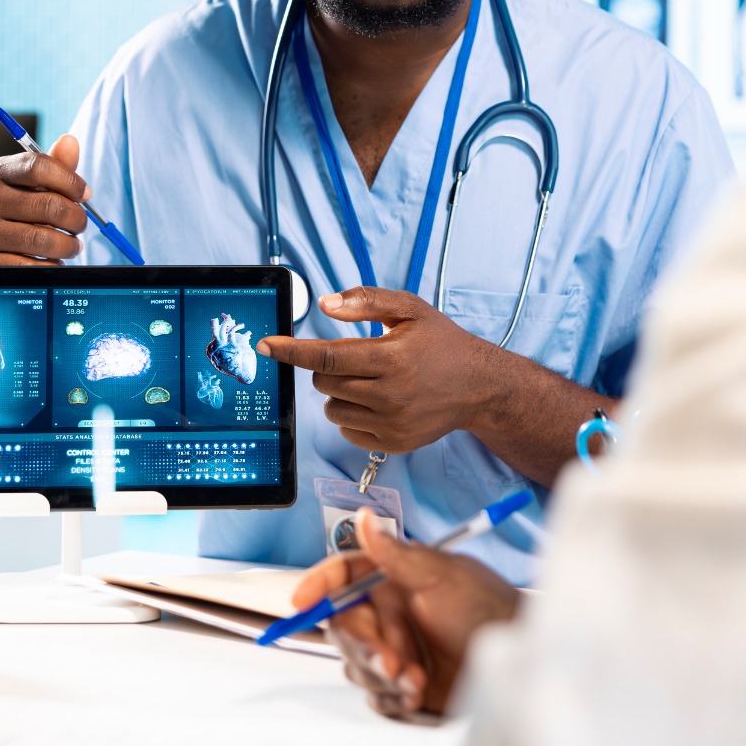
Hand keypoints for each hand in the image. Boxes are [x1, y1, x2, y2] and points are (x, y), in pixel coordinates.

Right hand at [0, 133, 91, 265]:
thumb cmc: (21, 212)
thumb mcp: (36, 186)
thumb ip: (56, 166)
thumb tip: (70, 140)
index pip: (38, 166)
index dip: (70, 180)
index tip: (86, 194)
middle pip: (48, 205)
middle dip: (76, 218)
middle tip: (81, 225)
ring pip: (43, 239)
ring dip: (68, 245)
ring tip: (72, 246)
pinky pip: (33, 267)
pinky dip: (52, 266)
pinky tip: (53, 261)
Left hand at [257, 286, 508, 453]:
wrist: (478, 386)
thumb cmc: (441, 342)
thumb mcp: (410, 309)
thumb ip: (366, 301)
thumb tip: (325, 304)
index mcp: (391, 358)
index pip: (326, 357)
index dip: (291, 351)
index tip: (267, 346)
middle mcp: (390, 395)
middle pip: (325, 383)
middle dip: (327, 369)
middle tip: (355, 359)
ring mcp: (391, 424)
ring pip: (332, 409)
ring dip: (338, 393)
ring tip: (369, 381)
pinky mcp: (393, 444)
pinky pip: (348, 432)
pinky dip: (352, 416)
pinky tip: (377, 402)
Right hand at [292, 508, 519, 716]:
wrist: (522, 667)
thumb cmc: (491, 611)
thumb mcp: (444, 577)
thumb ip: (396, 554)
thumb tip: (363, 518)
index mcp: (394, 580)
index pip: (343, 575)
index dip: (318, 585)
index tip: (301, 600)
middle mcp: (390, 613)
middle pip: (344, 625)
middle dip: (363, 644)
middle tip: (391, 658)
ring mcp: (396, 650)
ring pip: (356, 663)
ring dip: (382, 674)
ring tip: (418, 678)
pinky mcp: (403, 686)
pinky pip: (375, 695)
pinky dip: (393, 696)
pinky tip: (420, 692)